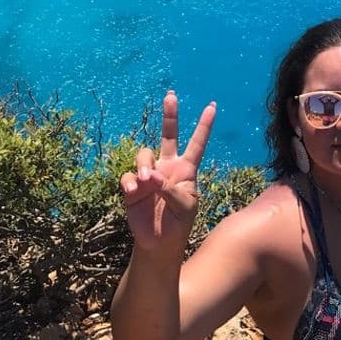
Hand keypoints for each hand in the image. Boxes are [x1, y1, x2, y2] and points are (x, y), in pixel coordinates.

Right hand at [119, 90, 216, 255]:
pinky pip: (128, 176)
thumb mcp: (184, 206)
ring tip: (146, 182)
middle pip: (168, 135)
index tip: (213, 106)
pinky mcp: (132, 187)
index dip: (204, 126)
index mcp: (186, 170)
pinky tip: (133, 192)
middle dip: (170, 115)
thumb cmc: (178, 224)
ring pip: (143, 155)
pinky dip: (129, 182)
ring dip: (144, 165)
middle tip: (171, 96)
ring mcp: (149, 175)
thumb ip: (171, 190)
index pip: (197, 143)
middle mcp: (167, 167)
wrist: (159, 243)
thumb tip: (150, 177)